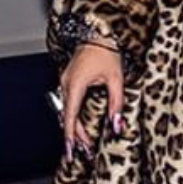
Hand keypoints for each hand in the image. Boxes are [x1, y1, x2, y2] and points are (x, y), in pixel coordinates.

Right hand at [59, 43, 124, 159]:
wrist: (98, 31)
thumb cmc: (106, 50)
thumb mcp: (116, 79)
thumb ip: (116, 104)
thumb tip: (117, 125)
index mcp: (75, 84)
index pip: (71, 116)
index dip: (70, 136)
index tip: (69, 151)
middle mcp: (66, 82)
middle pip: (68, 116)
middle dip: (76, 135)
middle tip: (85, 151)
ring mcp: (66, 79)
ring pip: (67, 110)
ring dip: (74, 126)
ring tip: (83, 142)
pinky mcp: (69, 78)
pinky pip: (68, 102)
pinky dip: (73, 115)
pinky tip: (79, 123)